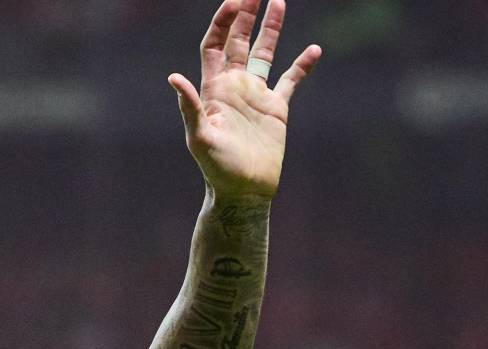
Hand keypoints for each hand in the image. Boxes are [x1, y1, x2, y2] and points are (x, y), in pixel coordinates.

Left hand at [168, 0, 319, 200]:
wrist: (243, 191)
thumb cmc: (217, 169)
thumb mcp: (200, 138)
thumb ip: (189, 108)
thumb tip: (173, 78)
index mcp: (214, 89)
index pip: (214, 45)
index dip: (221, 22)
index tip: (234, 1)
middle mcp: (234, 87)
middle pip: (238, 41)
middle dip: (244, 15)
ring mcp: (256, 96)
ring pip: (264, 53)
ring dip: (271, 29)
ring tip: (279, 1)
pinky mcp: (276, 110)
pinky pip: (291, 81)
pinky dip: (302, 65)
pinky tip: (314, 49)